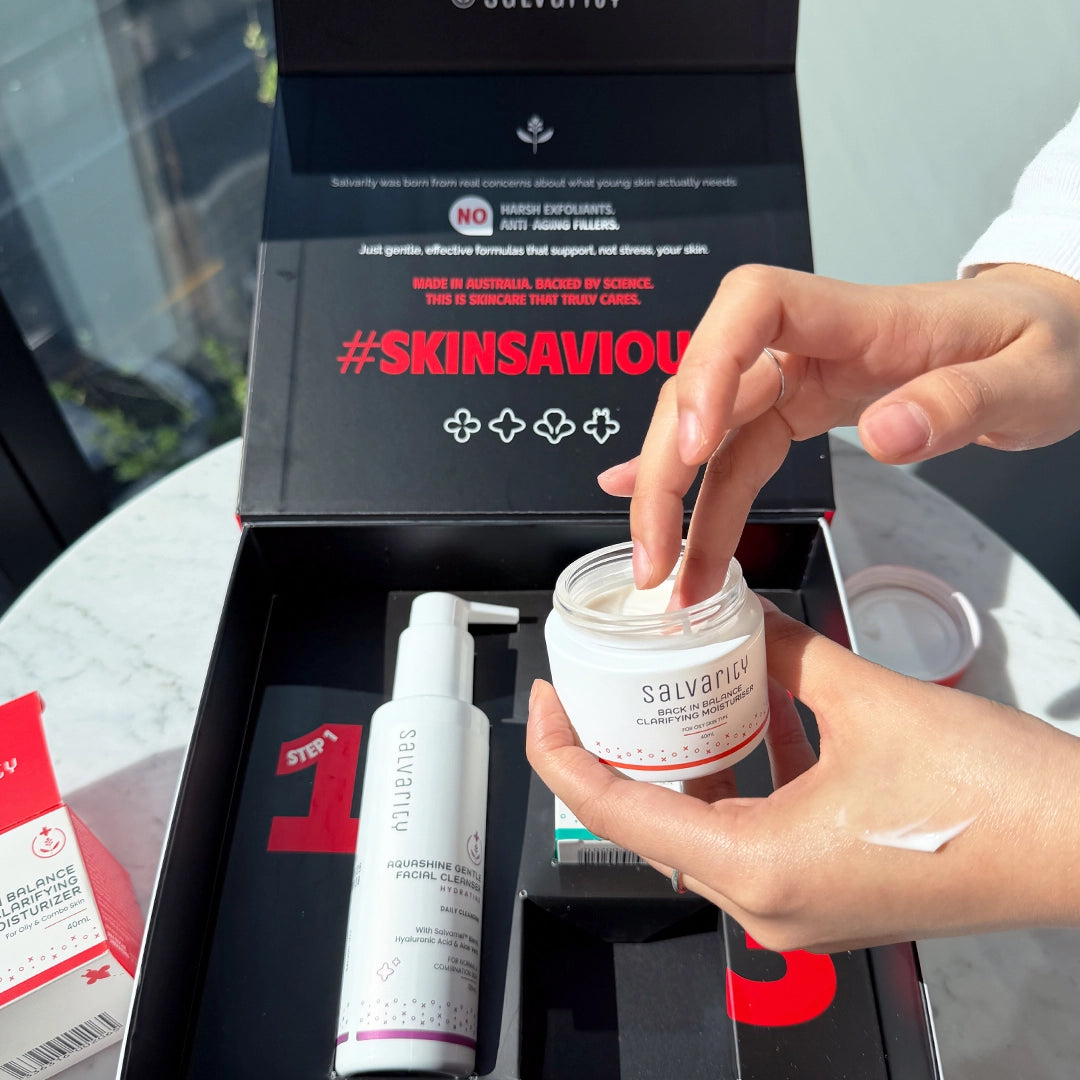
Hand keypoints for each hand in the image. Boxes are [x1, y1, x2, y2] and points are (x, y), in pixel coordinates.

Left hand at [526, 602, 1079, 952]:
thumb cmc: (995, 797)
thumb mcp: (862, 696)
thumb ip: (781, 649)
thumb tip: (735, 614)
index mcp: (759, 867)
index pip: (615, 811)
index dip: (560, 752)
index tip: (544, 700)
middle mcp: (768, 907)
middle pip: (650, 823)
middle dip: (619, 753)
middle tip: (602, 687)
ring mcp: (798, 910)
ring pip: (702, 830)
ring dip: (682, 764)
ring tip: (669, 696)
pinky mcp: (827, 896)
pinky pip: (752, 836)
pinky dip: (738, 780)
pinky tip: (752, 722)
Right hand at [599, 263, 1079, 604]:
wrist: (1051, 338)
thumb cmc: (1043, 343)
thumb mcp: (1031, 376)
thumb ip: (961, 401)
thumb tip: (886, 434)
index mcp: (860, 316)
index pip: (753, 304)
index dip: (708, 364)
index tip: (696, 438)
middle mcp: (811, 342)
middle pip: (704, 385)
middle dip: (666, 468)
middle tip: (657, 551)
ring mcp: (798, 377)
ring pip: (708, 430)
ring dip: (676, 501)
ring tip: (667, 574)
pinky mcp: (800, 409)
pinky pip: (736, 453)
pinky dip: (699, 491)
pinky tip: (665, 517)